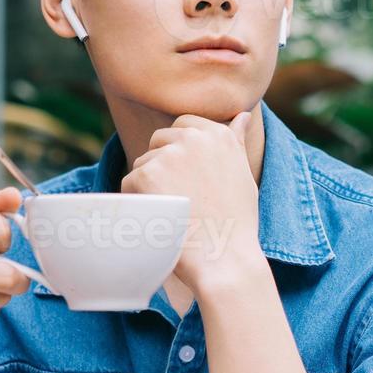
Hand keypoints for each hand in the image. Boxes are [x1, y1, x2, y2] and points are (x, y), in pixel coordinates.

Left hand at [122, 110, 262, 292]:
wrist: (223, 258)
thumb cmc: (236, 222)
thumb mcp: (243, 174)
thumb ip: (235, 141)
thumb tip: (243, 114)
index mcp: (218, 134)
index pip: (183, 125)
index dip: (181, 152)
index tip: (188, 178)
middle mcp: (193, 138)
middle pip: (159, 140)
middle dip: (163, 165)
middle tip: (181, 198)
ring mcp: (168, 155)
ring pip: (143, 163)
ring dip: (150, 185)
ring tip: (174, 213)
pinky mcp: (146, 175)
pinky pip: (130, 183)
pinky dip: (139, 202)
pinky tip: (161, 219)